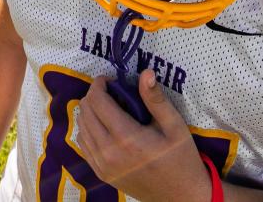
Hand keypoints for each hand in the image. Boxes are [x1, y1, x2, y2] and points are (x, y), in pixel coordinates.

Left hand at [76, 71, 211, 201]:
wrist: (181, 195)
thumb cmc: (181, 158)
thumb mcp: (175, 126)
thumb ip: (156, 99)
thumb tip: (146, 72)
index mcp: (127, 138)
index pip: (98, 101)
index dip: (99, 84)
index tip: (110, 79)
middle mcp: (109, 152)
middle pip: (85, 112)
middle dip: (94, 95)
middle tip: (110, 91)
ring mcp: (102, 166)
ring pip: (81, 127)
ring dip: (89, 112)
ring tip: (106, 107)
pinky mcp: (101, 174)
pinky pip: (83, 145)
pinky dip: (87, 129)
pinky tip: (103, 126)